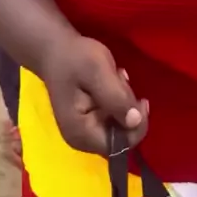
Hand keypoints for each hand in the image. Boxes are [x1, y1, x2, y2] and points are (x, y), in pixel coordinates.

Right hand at [41, 32, 147, 154]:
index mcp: (81, 133)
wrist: (54, 49)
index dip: (136, 128)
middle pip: (122, 136)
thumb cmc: (73, 59)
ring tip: (115, 76)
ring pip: (121, 124)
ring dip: (124, 100)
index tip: (142, 101)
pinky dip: (119, 98)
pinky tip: (113, 79)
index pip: (119, 146)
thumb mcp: (97, 71)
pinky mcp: (91, 119)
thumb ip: (115, 97)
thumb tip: (135, 120)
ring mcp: (87, 130)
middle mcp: (83, 139)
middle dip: (128, 109)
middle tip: (122, 81)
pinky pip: (114, 116)